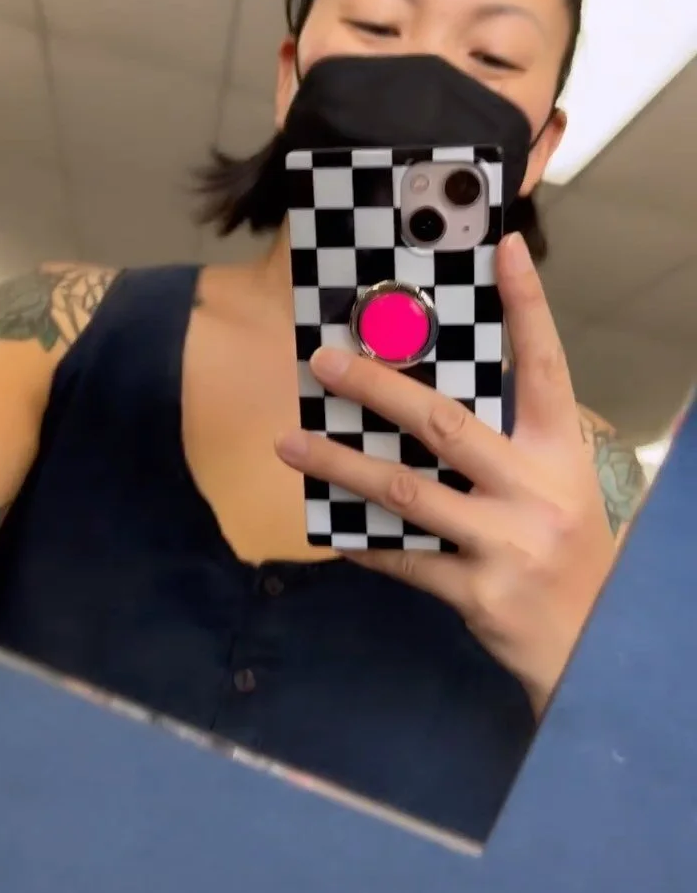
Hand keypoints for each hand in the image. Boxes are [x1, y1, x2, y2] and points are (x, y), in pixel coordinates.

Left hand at [276, 233, 616, 716]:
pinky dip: (364, 541)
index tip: (502, 248)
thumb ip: (510, 447)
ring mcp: (505, 542)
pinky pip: (404, 559)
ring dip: (341, 464)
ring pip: (407, 492)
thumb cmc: (575, 552)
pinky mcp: (478, 592)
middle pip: (445, 423)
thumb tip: (427, 409)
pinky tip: (331, 527)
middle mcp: (535, 488)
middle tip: (325, 362)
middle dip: (378, 387)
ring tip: (292, 444)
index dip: (527, 304)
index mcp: (559, 452)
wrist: (600, 644)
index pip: (544, 364)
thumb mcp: (560, 486)